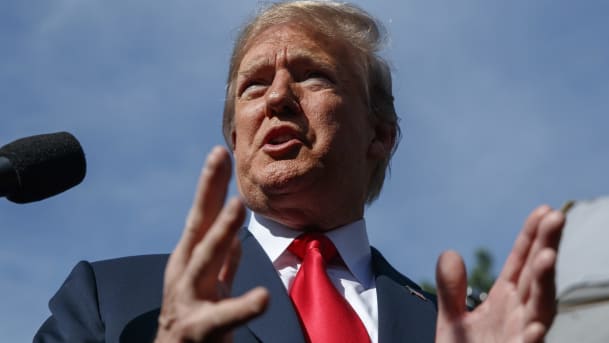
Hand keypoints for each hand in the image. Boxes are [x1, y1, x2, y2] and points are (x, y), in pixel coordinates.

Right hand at [155, 146, 268, 342]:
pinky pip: (224, 318)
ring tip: (237, 206)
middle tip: (219, 157)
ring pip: (205, 261)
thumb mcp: (209, 287)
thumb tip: (238, 239)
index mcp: (190, 262)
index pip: (202, 216)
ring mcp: (189, 300)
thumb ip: (223, 264)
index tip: (219, 151)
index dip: (210, 184)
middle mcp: (185, 275)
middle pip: (198, 226)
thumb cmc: (193, 323)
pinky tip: (263, 297)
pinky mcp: (199, 329)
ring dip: (221, 232)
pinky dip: (242, 306)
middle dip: (208, 191)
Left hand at [435, 205, 564, 342]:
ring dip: (545, 284)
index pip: (521, 263)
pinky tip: (534, 328)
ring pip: (539, 309)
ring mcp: (521, 337)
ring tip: (548, 256)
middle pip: (535, 277)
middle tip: (556, 217)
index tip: (544, 210)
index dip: (531, 237)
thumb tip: (449, 252)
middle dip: (546, 247)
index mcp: (506, 301)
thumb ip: (451, 289)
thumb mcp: (452, 320)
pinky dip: (532, 339)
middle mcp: (519, 315)